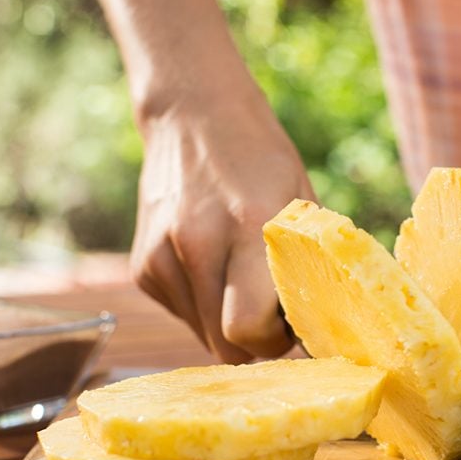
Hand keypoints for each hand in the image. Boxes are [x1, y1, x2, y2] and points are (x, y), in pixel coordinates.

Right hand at [130, 98, 315, 362]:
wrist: (193, 114)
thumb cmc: (261, 161)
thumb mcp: (298, 202)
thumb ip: (304, 266)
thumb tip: (318, 330)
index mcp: (246, 227)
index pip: (246, 328)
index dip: (272, 342)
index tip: (288, 326)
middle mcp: (195, 244)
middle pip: (223, 345)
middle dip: (254, 342)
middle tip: (272, 313)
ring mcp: (160, 256)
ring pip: (201, 335)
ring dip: (226, 322)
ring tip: (241, 278)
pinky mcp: (142, 267)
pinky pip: (182, 314)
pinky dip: (203, 305)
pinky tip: (212, 265)